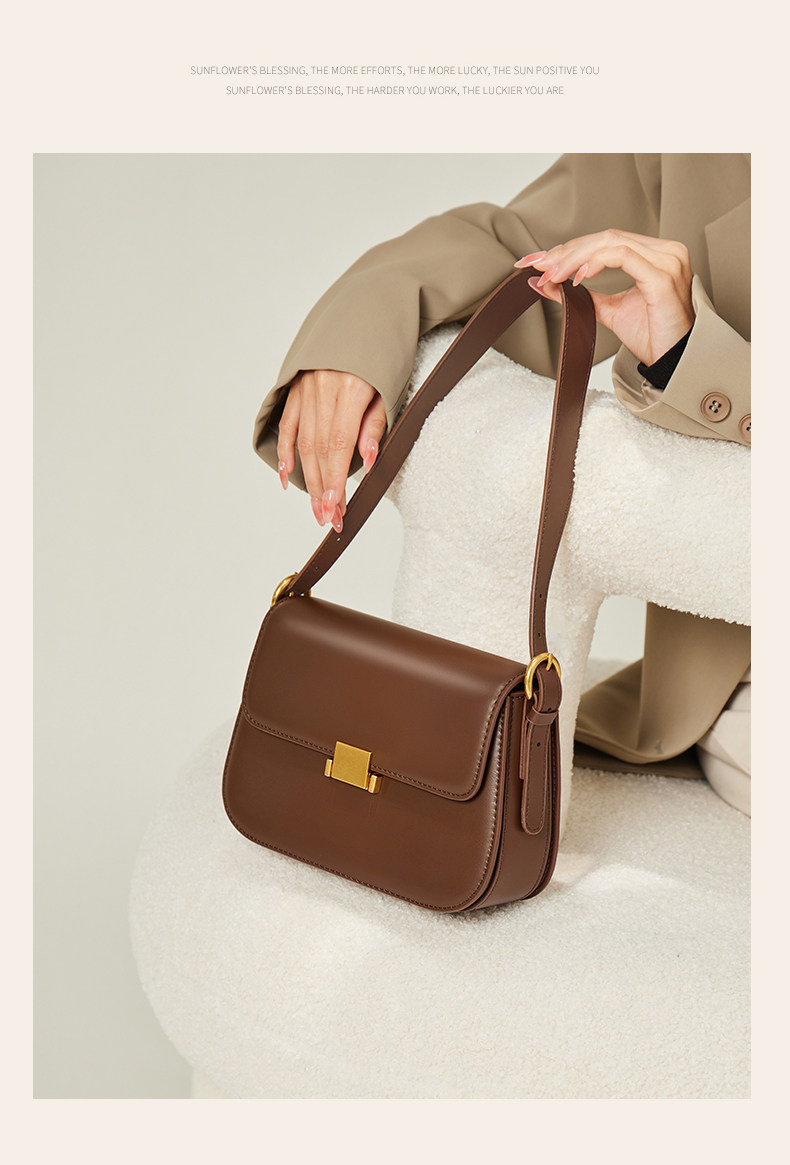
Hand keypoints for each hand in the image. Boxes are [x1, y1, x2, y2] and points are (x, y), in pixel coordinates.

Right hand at [276, 369, 386, 532]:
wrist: (366, 312)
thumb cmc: (385, 354)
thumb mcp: (390, 389)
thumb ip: (376, 425)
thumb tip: (367, 461)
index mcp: (350, 388)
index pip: (339, 446)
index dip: (335, 480)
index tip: (336, 508)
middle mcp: (323, 388)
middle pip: (319, 449)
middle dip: (323, 488)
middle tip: (328, 518)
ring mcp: (306, 387)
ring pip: (304, 441)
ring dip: (308, 478)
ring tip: (316, 507)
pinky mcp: (297, 387)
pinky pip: (289, 423)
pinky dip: (288, 451)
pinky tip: (288, 476)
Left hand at [515, 230, 694, 365]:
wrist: (672, 362)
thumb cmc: (651, 337)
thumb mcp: (609, 311)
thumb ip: (582, 295)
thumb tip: (545, 284)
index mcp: (655, 254)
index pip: (606, 241)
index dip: (570, 249)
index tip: (540, 262)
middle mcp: (664, 251)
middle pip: (605, 237)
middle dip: (566, 252)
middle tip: (539, 266)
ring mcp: (666, 260)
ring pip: (610, 242)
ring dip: (575, 258)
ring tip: (553, 275)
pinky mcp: (663, 276)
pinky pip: (623, 256)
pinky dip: (596, 262)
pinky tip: (578, 277)